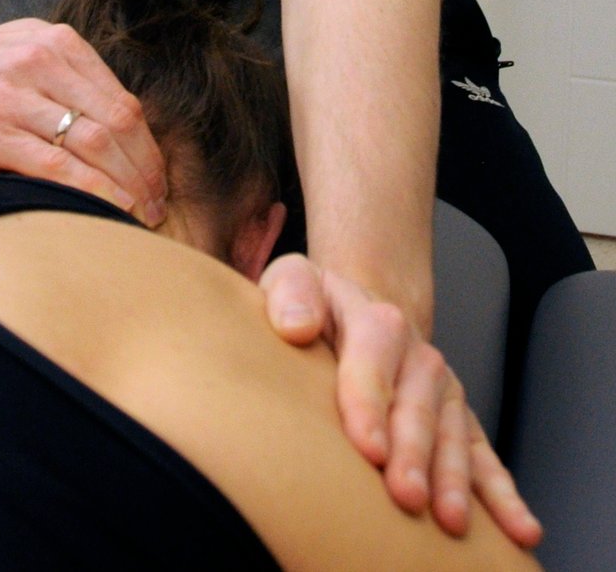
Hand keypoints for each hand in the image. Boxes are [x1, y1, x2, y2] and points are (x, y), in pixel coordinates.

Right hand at [0, 16, 167, 226]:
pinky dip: (92, 191)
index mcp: (57, 43)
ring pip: (94, 143)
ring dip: (126, 185)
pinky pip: (57, 166)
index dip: (149, 146)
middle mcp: (42, 61)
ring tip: (139, 215)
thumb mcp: (21, 51)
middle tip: (158, 205)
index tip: (158, 179)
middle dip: (146, 170)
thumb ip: (63, 79)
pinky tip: (108, 211)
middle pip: (119, 122)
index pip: (123, 101)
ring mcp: (16, 94)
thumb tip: (110, 134)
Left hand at [259, 254, 542, 549]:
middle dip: (415, 452)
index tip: (367, 447)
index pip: (373, 356)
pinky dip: (502, 494)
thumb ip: (291, 294)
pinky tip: (520, 529)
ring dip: (456, 480)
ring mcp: (442, 390)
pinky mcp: (457, 420)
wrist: (356, 309)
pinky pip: (482, 457)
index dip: (370, 401)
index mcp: (375, 319)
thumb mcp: (292, 281)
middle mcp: (417, 355)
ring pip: (453, 436)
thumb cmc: (316, 306)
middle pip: (418, 404)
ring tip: (453, 522)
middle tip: (407, 496)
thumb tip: (296, 326)